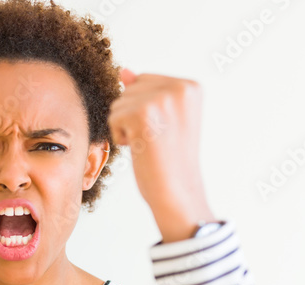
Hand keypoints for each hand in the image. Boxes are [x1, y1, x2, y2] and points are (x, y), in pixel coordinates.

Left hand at [108, 68, 216, 240]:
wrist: (176, 193)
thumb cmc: (170, 162)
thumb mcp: (163, 120)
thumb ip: (146, 92)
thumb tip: (123, 71)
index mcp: (191, 87)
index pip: (146, 80)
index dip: (145, 109)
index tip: (164, 132)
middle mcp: (180, 88)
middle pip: (131, 88)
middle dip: (133, 116)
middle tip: (156, 140)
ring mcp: (162, 98)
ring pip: (119, 102)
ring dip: (125, 127)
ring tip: (149, 144)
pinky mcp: (143, 112)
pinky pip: (113, 116)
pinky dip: (120, 136)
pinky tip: (140, 148)